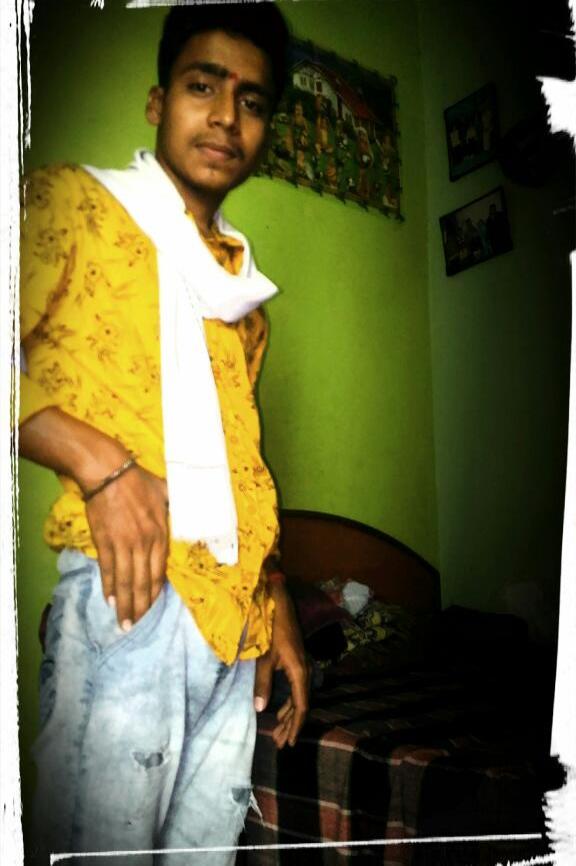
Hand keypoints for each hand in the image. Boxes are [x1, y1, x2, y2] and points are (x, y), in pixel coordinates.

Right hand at [85, 464, 168, 629]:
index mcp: (159, 534)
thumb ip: (176, 507)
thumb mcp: (167, 493)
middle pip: (142, 582)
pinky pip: (108, 569)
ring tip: (123, 623)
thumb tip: (190, 510)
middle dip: (140, 607)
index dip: (155, 593)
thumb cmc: (139, 481)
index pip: (159, 571)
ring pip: (125, 581)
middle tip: (137, 626)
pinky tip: (109, 601)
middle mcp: (143, 543)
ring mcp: (123, 544)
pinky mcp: (104, 542)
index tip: (153, 608)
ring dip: (124, 604)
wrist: (109, 473)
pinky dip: (109, 587)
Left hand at [254, 581, 309, 747]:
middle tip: (281, 744)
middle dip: (291, 726)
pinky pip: (296, 689)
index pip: (301, 706)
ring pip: (299, 698)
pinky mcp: (296, 662)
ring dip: (289, 716)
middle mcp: (304, 671)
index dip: (296, 726)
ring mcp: (301, 667)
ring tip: (279, 734)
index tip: (290, 742)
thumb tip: (260, 709)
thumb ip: (262, 683)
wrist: (280, 604)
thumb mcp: (264, 657)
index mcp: (299, 672)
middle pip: (301, 705)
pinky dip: (289, 703)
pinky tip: (280, 712)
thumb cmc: (271, 629)